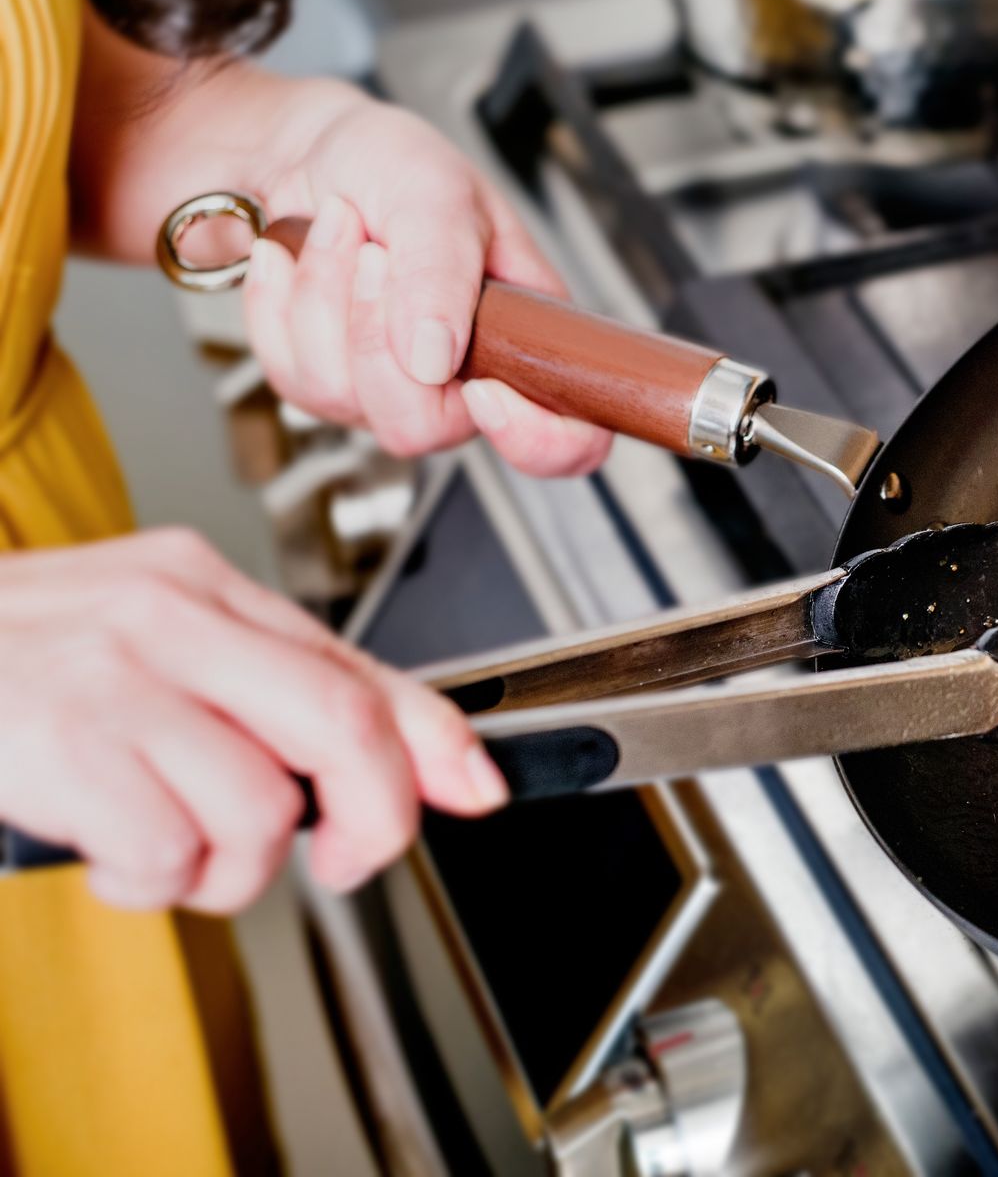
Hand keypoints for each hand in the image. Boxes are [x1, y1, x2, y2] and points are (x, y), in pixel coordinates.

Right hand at [0, 528, 507, 912]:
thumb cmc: (7, 669)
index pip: (354, 663)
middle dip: (373, 814)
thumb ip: (262, 694)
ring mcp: (108, 672)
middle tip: (345, 859)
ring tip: (172, 854)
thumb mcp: (142, 652)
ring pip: (257, 804)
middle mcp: (165, 613)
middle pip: (338, 722)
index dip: (433, 737)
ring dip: (230, 870)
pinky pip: (165, 847)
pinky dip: (152, 882)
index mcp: (196, 584)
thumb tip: (407, 760)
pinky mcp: (56, 737)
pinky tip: (112, 853)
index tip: (480, 787)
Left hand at [240, 81, 611, 475]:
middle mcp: (462, 378)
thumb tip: (433, 359)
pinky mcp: (320, 384)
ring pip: (341, 397)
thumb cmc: (390, 162)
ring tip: (336, 229)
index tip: (483, 389)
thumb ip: (442, 273)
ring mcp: (388, 389)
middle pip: (421, 428)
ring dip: (321, 296)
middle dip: (375, 333)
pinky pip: (289, 375)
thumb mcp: (435, 192)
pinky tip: (295, 255)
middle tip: (375, 252)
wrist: (305, 151)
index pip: (568, 439)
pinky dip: (277, 302)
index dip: (533, 437)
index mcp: (526, 336)